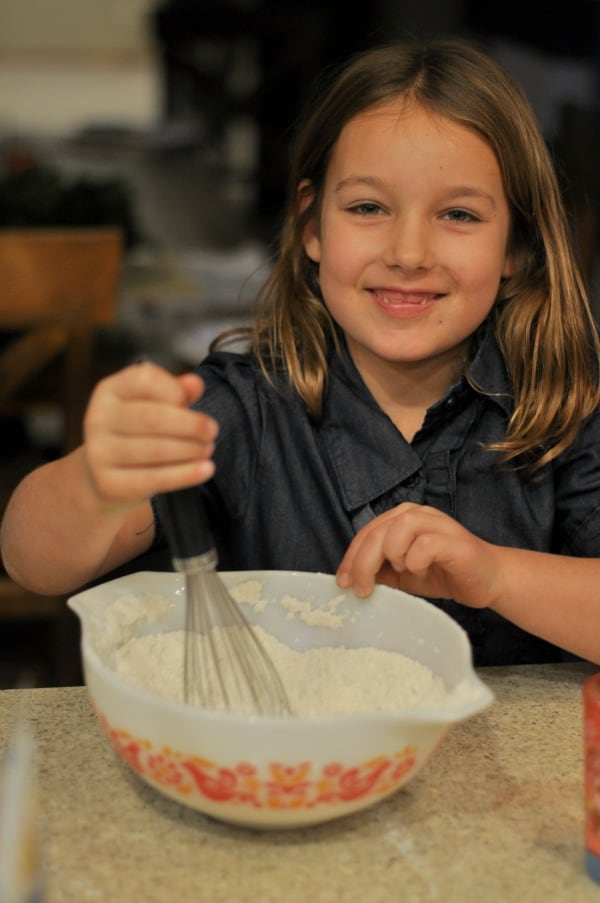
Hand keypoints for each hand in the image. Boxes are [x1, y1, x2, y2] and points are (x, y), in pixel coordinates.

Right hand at [81, 362, 218, 507]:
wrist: (103, 477)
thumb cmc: (136, 434)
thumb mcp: (153, 406)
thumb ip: (175, 392)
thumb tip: (194, 384)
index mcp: (110, 391)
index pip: (144, 380)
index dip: (174, 390)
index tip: (188, 401)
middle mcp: (98, 418)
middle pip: (152, 417)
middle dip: (190, 425)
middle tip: (212, 431)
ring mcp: (99, 453)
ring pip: (156, 449)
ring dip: (190, 450)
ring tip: (207, 449)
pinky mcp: (109, 484)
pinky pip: (154, 479)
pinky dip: (185, 474)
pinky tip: (205, 469)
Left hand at [336, 502, 502, 607]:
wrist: (486, 580)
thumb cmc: (442, 573)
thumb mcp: (401, 575)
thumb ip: (378, 571)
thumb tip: (350, 579)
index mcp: (400, 517)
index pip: (366, 533)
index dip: (350, 558)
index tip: (343, 583)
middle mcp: (416, 513)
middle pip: (376, 533)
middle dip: (362, 564)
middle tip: (361, 590)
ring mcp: (435, 523)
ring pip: (396, 532)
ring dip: (391, 557)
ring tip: (402, 572)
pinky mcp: (451, 539)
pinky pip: (422, 546)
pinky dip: (415, 563)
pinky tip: (422, 572)